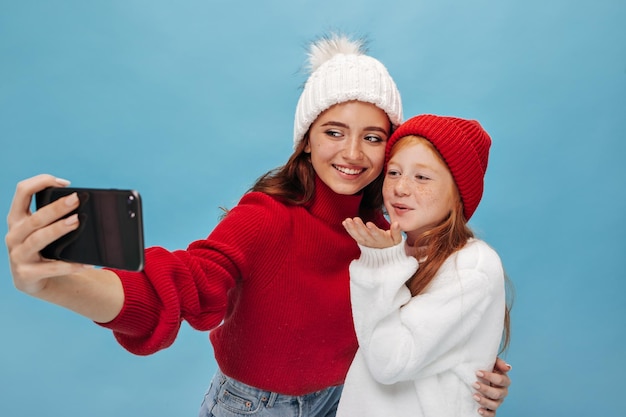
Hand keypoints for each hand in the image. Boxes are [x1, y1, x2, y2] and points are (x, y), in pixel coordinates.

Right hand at [6, 174, 85, 294]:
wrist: (33, 281)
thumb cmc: (43, 248)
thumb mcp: (42, 230)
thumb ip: (55, 216)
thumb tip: (86, 202)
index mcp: (17, 218)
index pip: (22, 192)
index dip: (41, 182)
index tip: (65, 183)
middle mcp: (14, 235)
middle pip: (35, 218)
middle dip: (56, 207)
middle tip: (76, 199)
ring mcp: (17, 256)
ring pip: (38, 239)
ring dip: (58, 229)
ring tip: (77, 221)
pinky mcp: (26, 275)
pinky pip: (51, 268)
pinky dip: (69, 265)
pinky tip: (86, 263)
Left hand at [342, 217, 401, 248]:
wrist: (384, 256)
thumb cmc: (391, 243)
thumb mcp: (397, 239)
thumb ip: (396, 231)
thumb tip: (396, 223)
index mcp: (382, 240)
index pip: (377, 235)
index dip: (373, 230)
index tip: (368, 223)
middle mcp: (372, 242)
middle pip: (365, 235)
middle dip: (360, 227)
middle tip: (355, 219)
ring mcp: (365, 242)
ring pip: (358, 236)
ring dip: (352, 228)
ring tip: (347, 220)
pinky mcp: (361, 242)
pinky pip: (354, 236)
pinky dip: (349, 229)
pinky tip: (345, 223)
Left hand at [473, 357, 511, 415]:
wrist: (479, 377)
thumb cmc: (487, 369)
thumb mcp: (492, 363)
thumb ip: (499, 363)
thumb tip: (508, 367)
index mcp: (504, 381)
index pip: (500, 380)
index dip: (490, 376)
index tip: (477, 372)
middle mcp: (502, 392)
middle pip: (497, 393)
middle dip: (485, 389)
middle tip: (474, 384)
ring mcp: (498, 401)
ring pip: (495, 405)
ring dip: (484, 401)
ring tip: (474, 396)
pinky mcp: (492, 409)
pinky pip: (492, 414)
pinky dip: (486, 413)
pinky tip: (479, 410)